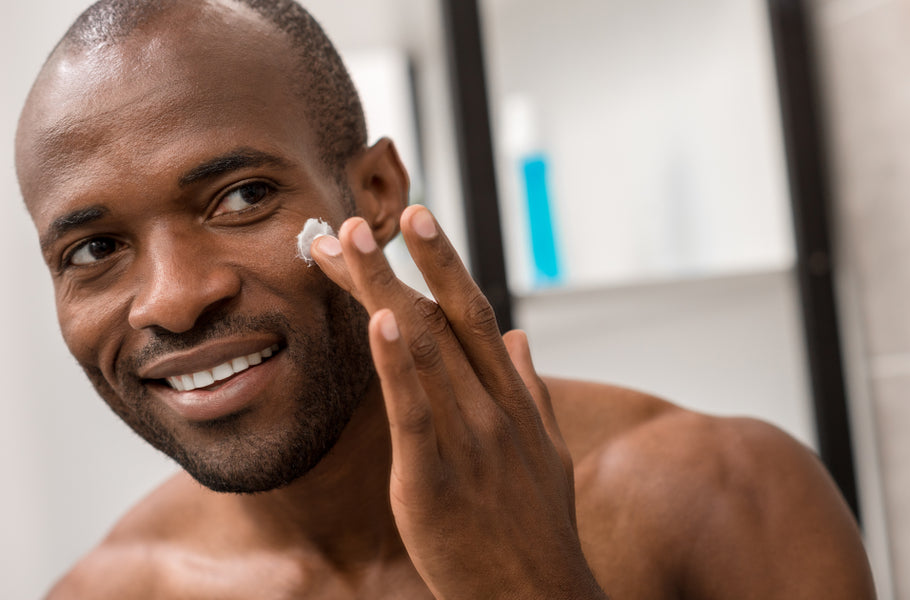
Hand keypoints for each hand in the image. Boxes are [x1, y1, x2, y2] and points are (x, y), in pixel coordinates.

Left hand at [311, 206, 606, 599]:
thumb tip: (520, 338)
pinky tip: (379, 318)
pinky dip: (395, 360)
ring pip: (421, 346)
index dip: (441, 262)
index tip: (415, 221)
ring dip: (381, 286)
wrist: (541, 598)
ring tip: (345, 241)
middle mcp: (493, 405)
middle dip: (405, 258)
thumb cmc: (538, 528)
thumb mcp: (547, 450)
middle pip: (441, 315)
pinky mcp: (434, 478)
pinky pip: (413, 409)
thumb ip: (531, 389)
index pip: (472, 312)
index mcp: (513, 397)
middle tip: (371, 211)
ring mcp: (468, 438)